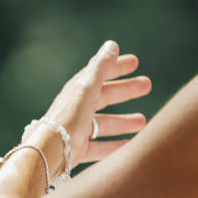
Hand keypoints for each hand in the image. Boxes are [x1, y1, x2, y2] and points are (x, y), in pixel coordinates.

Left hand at [43, 41, 150, 167]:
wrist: (49, 152)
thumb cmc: (69, 118)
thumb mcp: (87, 89)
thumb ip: (101, 68)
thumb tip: (112, 45)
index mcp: (78, 91)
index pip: (99, 74)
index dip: (116, 66)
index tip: (135, 62)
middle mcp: (77, 109)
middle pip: (105, 96)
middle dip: (125, 91)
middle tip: (147, 85)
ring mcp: (77, 130)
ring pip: (104, 123)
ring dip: (123, 120)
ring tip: (143, 121)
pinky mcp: (78, 150)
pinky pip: (100, 146)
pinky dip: (115, 145)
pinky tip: (129, 144)